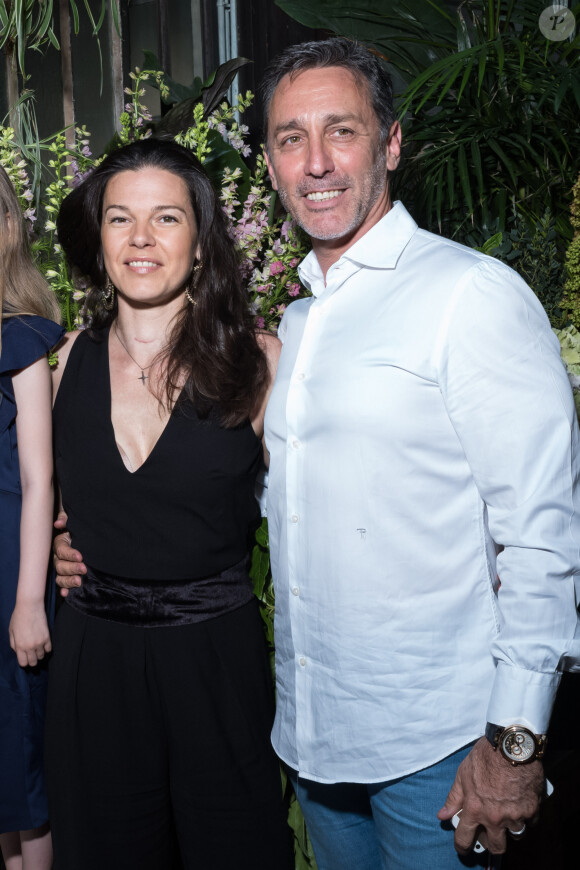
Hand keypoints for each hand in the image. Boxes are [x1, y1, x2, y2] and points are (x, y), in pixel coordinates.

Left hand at [9, 603, 51, 666]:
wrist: (30, 606)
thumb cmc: (18, 617)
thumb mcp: (11, 631)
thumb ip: (13, 643)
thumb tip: (18, 651)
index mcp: (19, 645)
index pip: (23, 663)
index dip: (24, 662)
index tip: (24, 658)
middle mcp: (30, 646)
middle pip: (33, 662)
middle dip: (32, 660)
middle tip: (31, 655)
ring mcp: (39, 642)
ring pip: (41, 656)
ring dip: (39, 654)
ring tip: (37, 648)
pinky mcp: (47, 637)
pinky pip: (49, 649)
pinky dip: (46, 649)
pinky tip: (43, 644)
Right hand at [53, 510, 85, 596]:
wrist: (84, 534)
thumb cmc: (77, 527)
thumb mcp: (73, 520)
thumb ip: (65, 519)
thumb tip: (58, 523)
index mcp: (59, 543)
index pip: (62, 550)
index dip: (70, 554)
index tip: (80, 557)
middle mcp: (57, 557)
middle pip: (60, 565)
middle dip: (72, 568)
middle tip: (84, 569)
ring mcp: (60, 567)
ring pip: (60, 576)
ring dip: (68, 580)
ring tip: (78, 582)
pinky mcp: (65, 575)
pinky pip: (61, 583)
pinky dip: (63, 589)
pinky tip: (66, 593)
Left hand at [437, 737, 543, 854]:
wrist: (512, 745)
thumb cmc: (485, 756)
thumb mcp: (463, 774)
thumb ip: (454, 797)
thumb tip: (442, 815)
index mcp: (475, 809)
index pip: (465, 838)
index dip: (462, 847)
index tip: (463, 849)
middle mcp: (495, 817)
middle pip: (496, 847)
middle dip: (491, 844)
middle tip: (490, 835)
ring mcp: (515, 815)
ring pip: (515, 836)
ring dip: (511, 829)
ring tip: (507, 817)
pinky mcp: (532, 809)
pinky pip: (530, 822)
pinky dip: (526, 817)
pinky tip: (521, 805)